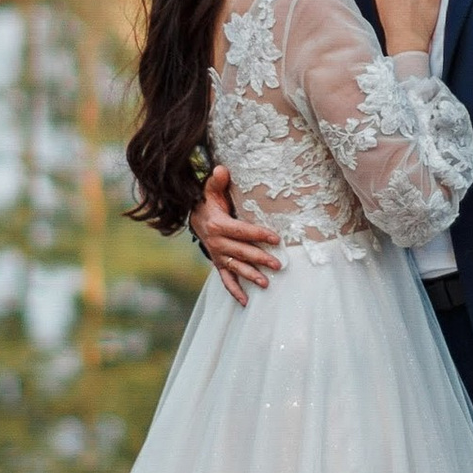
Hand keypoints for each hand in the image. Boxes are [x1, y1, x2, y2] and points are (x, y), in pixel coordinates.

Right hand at [193, 162, 280, 305]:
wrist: (194, 218)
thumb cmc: (209, 202)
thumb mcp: (211, 190)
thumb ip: (217, 181)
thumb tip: (222, 170)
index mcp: (218, 225)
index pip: (242, 230)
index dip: (259, 234)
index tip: (276, 238)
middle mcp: (217, 243)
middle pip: (242, 252)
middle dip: (260, 258)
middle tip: (278, 264)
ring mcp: (218, 256)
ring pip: (236, 267)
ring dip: (250, 276)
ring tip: (266, 283)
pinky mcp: (219, 264)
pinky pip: (226, 280)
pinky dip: (235, 291)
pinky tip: (246, 302)